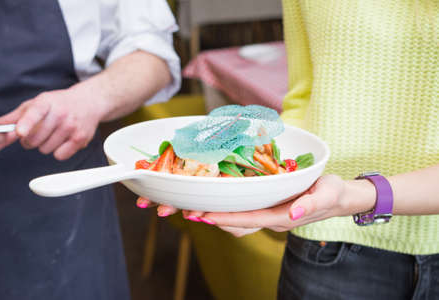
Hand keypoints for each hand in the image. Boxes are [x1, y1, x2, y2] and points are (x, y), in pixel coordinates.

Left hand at [0, 87, 103, 159]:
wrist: (89, 103)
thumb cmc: (60, 104)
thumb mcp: (36, 104)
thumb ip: (14, 117)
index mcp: (46, 102)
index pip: (35, 112)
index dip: (26, 123)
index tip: (20, 132)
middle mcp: (61, 113)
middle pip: (34, 139)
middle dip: (30, 140)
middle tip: (37, 132)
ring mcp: (72, 127)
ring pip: (45, 149)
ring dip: (45, 145)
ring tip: (53, 134)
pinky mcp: (80, 139)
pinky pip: (59, 155)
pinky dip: (58, 151)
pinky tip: (63, 140)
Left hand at [196, 175, 347, 236]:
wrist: (340, 198)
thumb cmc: (334, 193)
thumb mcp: (327, 194)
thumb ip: (310, 205)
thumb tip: (293, 216)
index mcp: (282, 217)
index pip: (249, 220)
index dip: (226, 218)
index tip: (205, 216)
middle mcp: (271, 219)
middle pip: (236, 224)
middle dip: (213, 218)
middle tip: (188, 210)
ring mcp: (268, 214)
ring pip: (237, 219)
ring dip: (216, 214)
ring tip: (194, 205)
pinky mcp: (268, 207)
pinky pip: (243, 210)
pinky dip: (227, 206)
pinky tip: (216, 196)